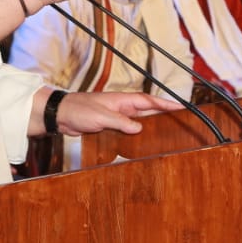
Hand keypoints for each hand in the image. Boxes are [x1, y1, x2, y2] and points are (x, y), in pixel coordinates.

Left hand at [48, 91, 181, 136]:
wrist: (61, 115)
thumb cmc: (79, 110)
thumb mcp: (102, 116)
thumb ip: (121, 122)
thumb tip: (139, 128)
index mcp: (122, 100)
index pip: (148, 101)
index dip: (165, 103)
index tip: (181, 106)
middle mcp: (122, 107)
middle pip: (147, 110)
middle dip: (163, 113)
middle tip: (180, 119)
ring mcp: (116, 116)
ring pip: (138, 120)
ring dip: (151, 125)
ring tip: (167, 132)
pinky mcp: (109, 125)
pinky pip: (128, 129)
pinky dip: (136, 134)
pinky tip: (142, 142)